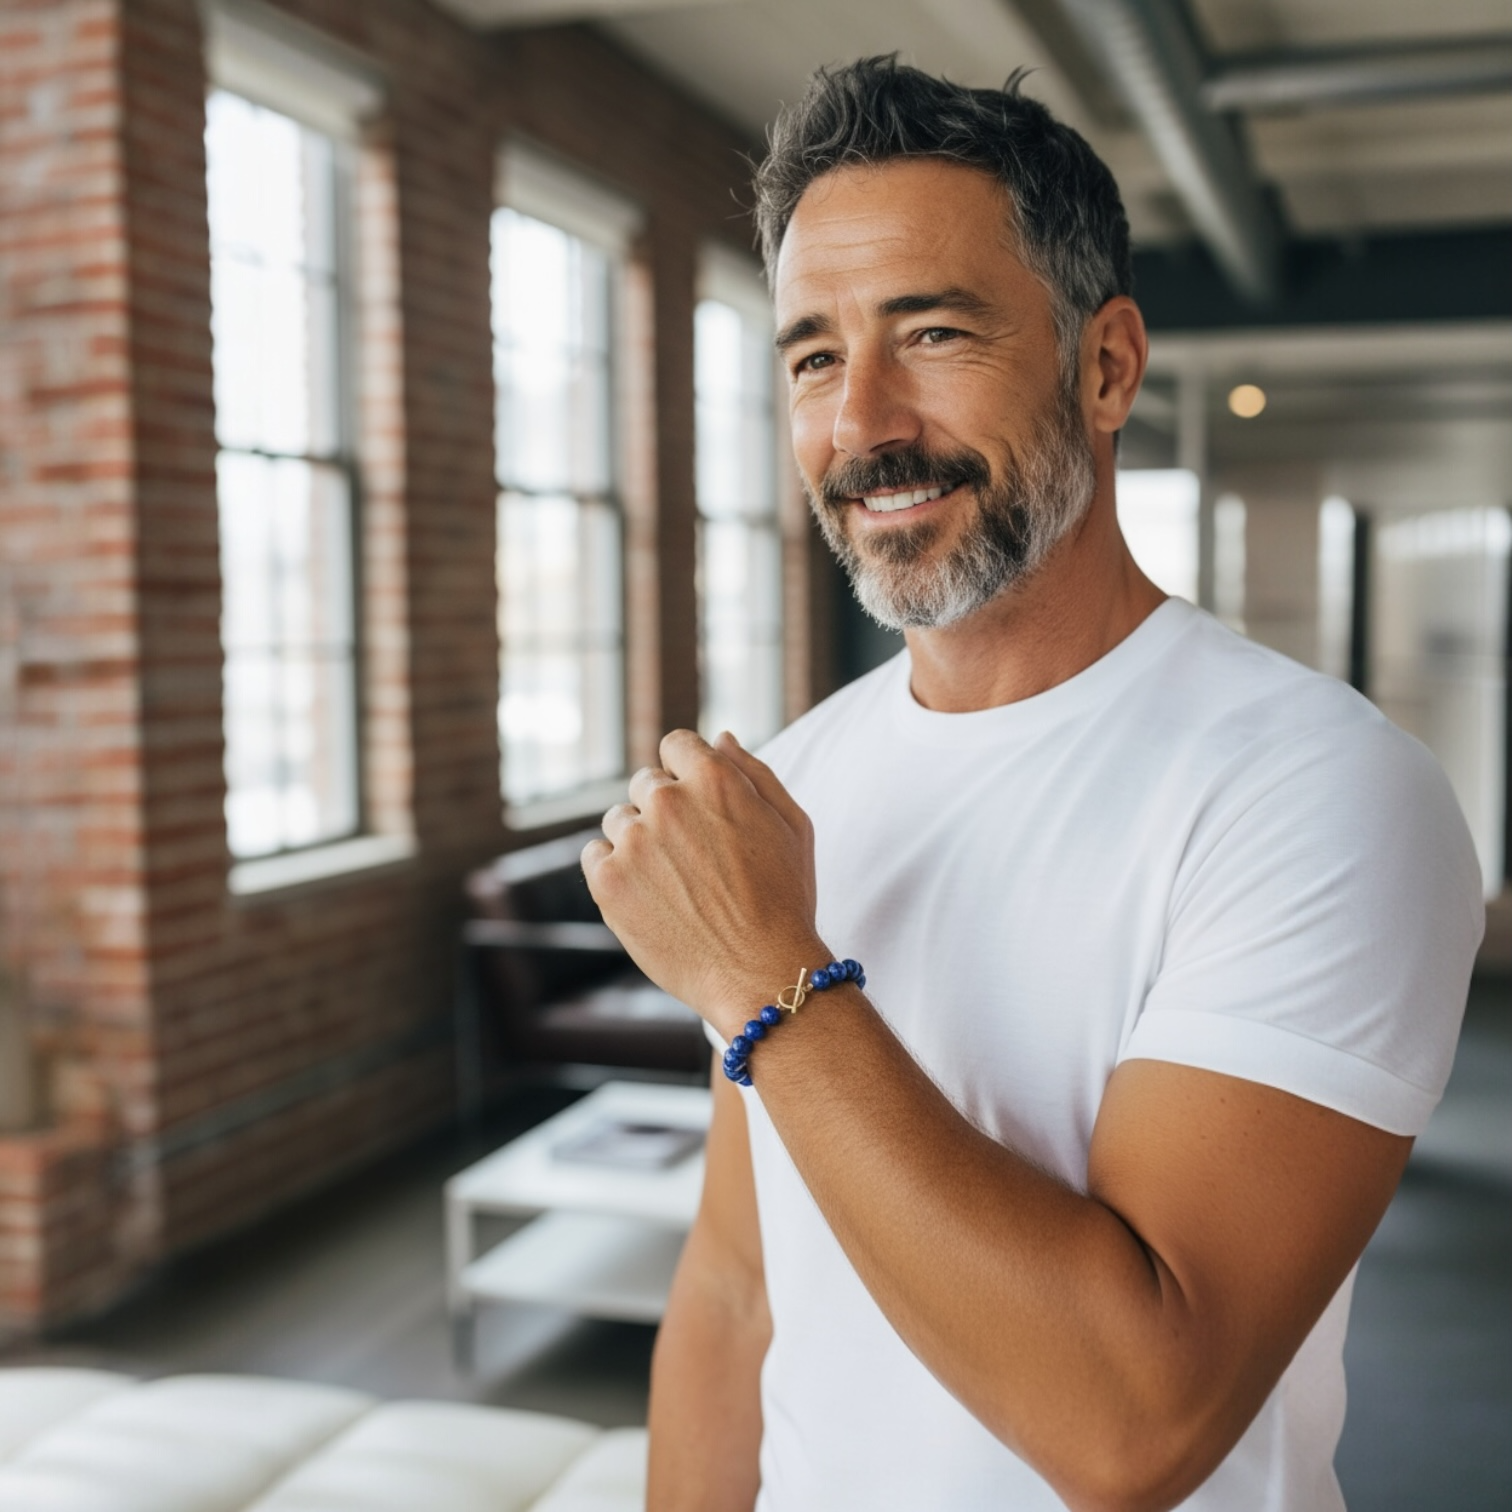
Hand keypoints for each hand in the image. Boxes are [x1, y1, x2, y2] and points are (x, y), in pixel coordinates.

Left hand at [582, 730, 827, 1034]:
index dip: (686, 773)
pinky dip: (614, 870)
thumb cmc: (785, 901)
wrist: (760, 974)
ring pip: (619, 819)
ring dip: (638, 840)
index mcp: (714, 779)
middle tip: (693, 857)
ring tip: (674, 883)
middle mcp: (668, 801)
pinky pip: (595, 855)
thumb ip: (755, 773)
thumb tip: (719, 738)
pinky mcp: (608, 881)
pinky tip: (647, 896)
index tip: (697, 805)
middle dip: (665, 810)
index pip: (676, 745)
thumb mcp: (792, 826)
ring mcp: (634, 841)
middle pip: (646, 783)